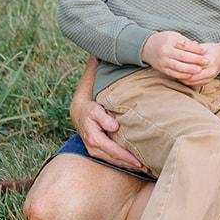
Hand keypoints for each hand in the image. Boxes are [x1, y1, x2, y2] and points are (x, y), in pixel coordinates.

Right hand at [70, 56, 147, 171]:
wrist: (77, 113)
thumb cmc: (89, 95)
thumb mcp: (89, 81)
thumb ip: (95, 69)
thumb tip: (98, 52)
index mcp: (88, 111)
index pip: (95, 116)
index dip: (104, 121)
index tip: (114, 125)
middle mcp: (88, 130)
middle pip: (102, 143)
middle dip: (120, 151)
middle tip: (137, 157)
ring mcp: (91, 144)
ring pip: (108, 156)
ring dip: (125, 161)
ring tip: (142, 165)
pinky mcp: (97, 152)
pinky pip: (111, 161)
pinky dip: (125, 164)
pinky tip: (140, 168)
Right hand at [141, 31, 212, 82]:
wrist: (146, 47)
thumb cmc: (164, 40)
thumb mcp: (174, 36)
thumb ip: (186, 42)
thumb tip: (199, 48)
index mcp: (169, 40)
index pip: (185, 45)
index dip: (195, 49)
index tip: (204, 51)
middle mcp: (165, 50)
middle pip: (182, 56)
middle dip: (195, 59)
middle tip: (206, 61)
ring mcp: (162, 60)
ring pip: (178, 66)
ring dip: (190, 69)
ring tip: (199, 70)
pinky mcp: (161, 68)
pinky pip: (172, 73)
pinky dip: (181, 75)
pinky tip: (190, 75)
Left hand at [175, 41, 219, 85]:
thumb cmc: (211, 50)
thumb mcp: (204, 46)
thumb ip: (193, 49)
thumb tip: (182, 50)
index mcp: (211, 60)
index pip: (194, 64)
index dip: (184, 62)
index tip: (175, 59)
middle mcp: (211, 71)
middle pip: (192, 74)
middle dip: (181, 71)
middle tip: (172, 66)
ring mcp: (210, 78)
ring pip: (191, 81)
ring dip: (182, 77)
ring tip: (174, 71)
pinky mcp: (207, 82)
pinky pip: (193, 84)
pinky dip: (185, 80)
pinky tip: (179, 74)